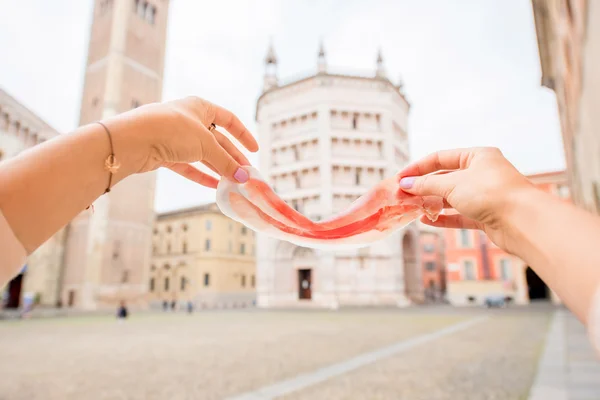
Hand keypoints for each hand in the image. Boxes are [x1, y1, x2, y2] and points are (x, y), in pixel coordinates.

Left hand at [104, 96, 257, 187]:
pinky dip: (201, 175)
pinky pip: (188, 166)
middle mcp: (189, 120)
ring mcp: (175, 137)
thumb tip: (244, 177)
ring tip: (233, 183)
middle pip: (217, 140)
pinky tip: (214, 186)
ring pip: (203, 155)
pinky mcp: (164, 154)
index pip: (228, 119)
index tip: (254, 150)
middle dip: (232, 157)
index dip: (243, 134)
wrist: (134, 140)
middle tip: (246, 174)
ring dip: (218, 168)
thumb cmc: (173, 130)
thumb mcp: (206, 145)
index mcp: (200, 107)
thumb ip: (226, 162)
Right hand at [397, 147, 534, 250]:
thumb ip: (427, 184)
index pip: (440, 158)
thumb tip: (406, 184)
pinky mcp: (486, 215)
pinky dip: (443, 217)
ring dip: (431, 202)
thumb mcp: (453, 184)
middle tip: (402, 195)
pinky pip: (460, 215)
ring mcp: (484, 195)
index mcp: (478, 156)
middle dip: (423, 187)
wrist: (523, 221)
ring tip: (411, 207)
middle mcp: (482, 173)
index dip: (418, 167)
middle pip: (445, 178)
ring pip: (451, 197)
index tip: (400, 178)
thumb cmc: (491, 193)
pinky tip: (426, 221)